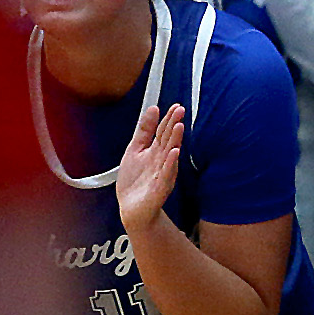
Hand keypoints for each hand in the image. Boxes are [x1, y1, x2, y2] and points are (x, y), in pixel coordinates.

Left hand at [115, 102, 185, 230]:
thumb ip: (144, 130)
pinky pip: (166, 174)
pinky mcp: (160, 188)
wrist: (133, 209)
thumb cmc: (136, 181)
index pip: (164, 131)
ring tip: (179, 127)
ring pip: (170, 155)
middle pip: (168, 140)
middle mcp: (162, 161)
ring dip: (175, 141)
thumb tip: (153, 109)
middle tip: (180, 110)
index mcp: (156, 151)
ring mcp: (162, 174)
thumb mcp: (135, 150)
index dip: (169, 118)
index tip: (175, 106)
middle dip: (174, 125)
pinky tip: (174, 153)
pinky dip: (170, 164)